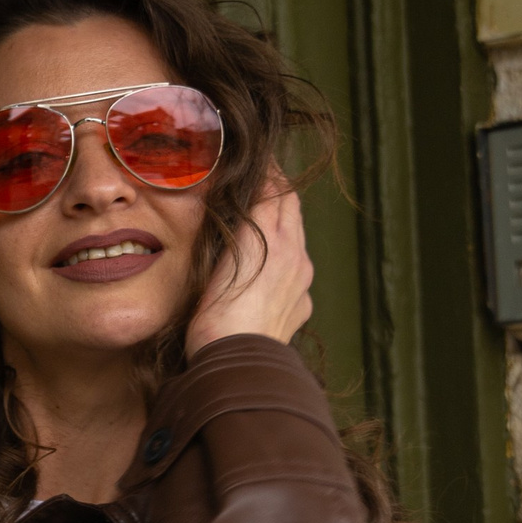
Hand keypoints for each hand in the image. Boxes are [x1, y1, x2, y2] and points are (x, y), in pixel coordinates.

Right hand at [186, 178, 313, 350]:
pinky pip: (296, 275)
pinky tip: (266, 269)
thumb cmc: (220, 315)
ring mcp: (301, 285)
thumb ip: (242, 217)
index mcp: (279, 239)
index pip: (280, 190)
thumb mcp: (226, 254)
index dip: (269, 171)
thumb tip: (248, 186)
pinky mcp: (299, 309)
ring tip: (260, 222)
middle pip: (293, 211)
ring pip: (297, 241)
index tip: (257, 158)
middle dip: (279, 192)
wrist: (237, 363)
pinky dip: (285, 262)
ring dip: (283, 226)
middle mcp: (298, 257)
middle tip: (260, 179)